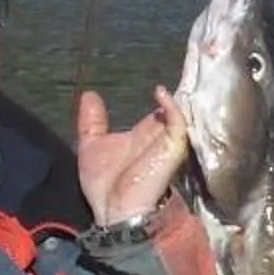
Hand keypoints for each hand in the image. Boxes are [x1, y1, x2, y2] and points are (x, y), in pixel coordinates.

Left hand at [76, 86, 190, 224]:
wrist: (113, 210)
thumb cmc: (104, 186)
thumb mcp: (92, 145)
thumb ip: (92, 121)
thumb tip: (89, 94)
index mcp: (144, 137)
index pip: (158, 113)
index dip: (161, 100)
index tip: (158, 81)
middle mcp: (159, 138)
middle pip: (172, 111)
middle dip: (177, 92)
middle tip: (184, 65)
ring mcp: (167, 143)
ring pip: (179, 115)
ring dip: (176, 98)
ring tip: (177, 73)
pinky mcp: (172, 149)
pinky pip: (179, 124)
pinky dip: (172, 108)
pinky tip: (160, 93)